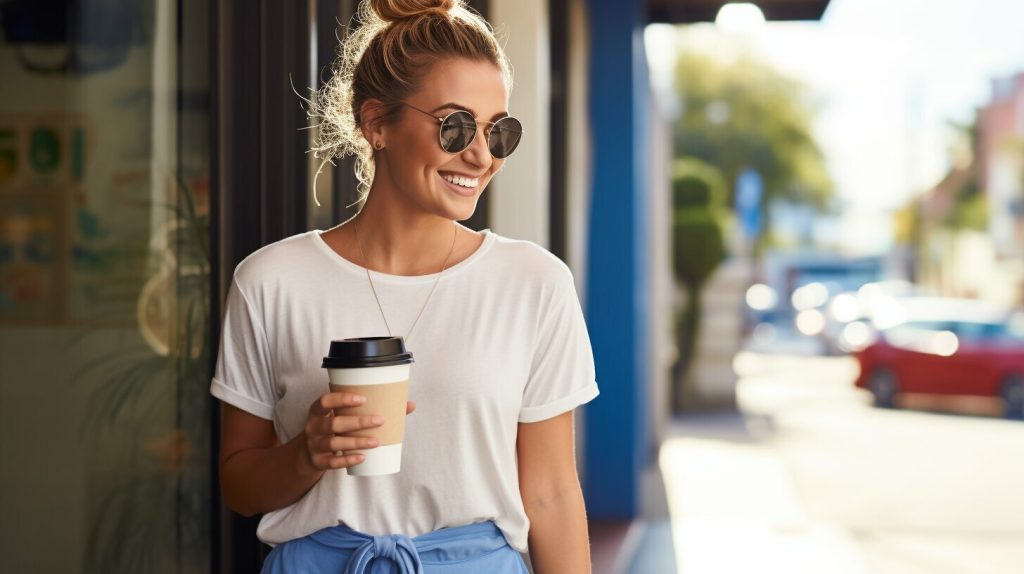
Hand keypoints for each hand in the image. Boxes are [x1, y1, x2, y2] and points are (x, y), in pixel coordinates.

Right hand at [301, 392, 415, 471]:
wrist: (310, 453)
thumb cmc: (334, 429)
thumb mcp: (343, 416)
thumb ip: (371, 409)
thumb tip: (410, 405)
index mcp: (318, 411)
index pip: (325, 401)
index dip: (342, 399)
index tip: (363, 398)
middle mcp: (313, 427)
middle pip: (334, 423)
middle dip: (358, 422)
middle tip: (380, 420)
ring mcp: (314, 445)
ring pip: (334, 444)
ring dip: (356, 442)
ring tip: (376, 441)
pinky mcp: (318, 461)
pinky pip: (332, 462)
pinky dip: (348, 460)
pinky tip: (363, 457)